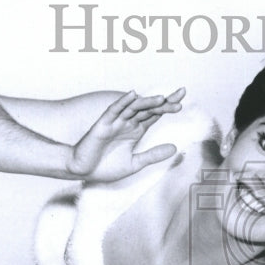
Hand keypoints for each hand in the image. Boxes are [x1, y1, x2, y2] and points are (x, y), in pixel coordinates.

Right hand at [67, 88, 185, 181]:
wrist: (82, 170)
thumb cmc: (105, 167)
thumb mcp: (135, 163)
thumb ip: (153, 155)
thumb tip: (175, 148)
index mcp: (135, 130)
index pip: (155, 115)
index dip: (167, 108)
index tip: (182, 103)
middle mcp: (127, 123)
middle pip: (148, 108)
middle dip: (164, 101)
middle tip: (182, 94)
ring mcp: (116, 122)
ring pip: (134, 107)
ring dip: (147, 102)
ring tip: (162, 99)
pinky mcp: (103, 124)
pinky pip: (114, 110)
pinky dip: (123, 102)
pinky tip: (132, 95)